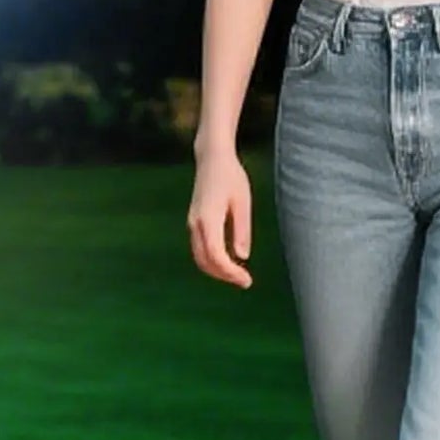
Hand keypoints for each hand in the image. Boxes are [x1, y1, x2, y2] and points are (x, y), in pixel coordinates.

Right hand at [188, 148, 252, 287]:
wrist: (211, 158)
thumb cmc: (231, 177)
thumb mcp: (242, 202)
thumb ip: (242, 230)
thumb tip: (242, 256)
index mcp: (209, 219)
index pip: (216, 255)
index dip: (230, 272)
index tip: (247, 280)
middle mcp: (196, 224)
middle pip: (205, 261)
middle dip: (224, 275)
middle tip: (245, 281)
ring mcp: (192, 223)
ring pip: (200, 257)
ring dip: (217, 270)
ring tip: (238, 274)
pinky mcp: (193, 222)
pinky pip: (199, 249)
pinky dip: (212, 260)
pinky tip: (228, 261)